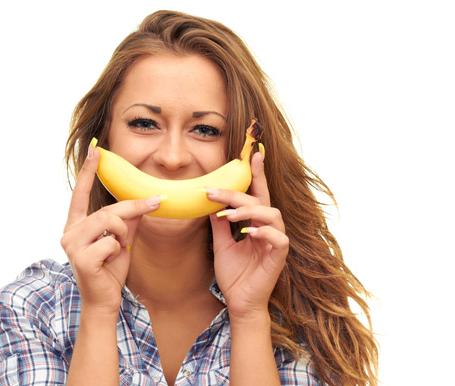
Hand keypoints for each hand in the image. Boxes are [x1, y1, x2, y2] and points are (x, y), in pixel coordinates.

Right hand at [60, 144, 161, 315]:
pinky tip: (110, 262)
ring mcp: (71, 245)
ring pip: (108, 221)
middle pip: (106, 209)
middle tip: (155, 203)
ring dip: (123, 233)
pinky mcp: (80, 258)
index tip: (96, 150)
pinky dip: (118, 250)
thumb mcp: (121, 240)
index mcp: (76, 226)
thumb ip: (127, 220)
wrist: (104, 301)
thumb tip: (143, 200)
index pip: (80, 195)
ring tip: (120, 248)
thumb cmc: (110, 270)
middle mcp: (68, 232)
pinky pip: (110, 241)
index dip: (88, 172)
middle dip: (132, 209)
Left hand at [206, 150, 288, 319]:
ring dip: (248, 211)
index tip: (254, 154)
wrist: (239, 301)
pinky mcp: (280, 256)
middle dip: (237, 193)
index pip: (257, 194)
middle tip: (212, 192)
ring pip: (271, 214)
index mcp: (256, 223)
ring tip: (228, 216)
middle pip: (259, 200)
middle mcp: (268, 228)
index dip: (257, 174)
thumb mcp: (221, 244)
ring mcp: (276, 241)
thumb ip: (219, 224)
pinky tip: (249, 233)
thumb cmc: (233, 274)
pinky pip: (278, 238)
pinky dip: (264, 232)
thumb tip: (210, 203)